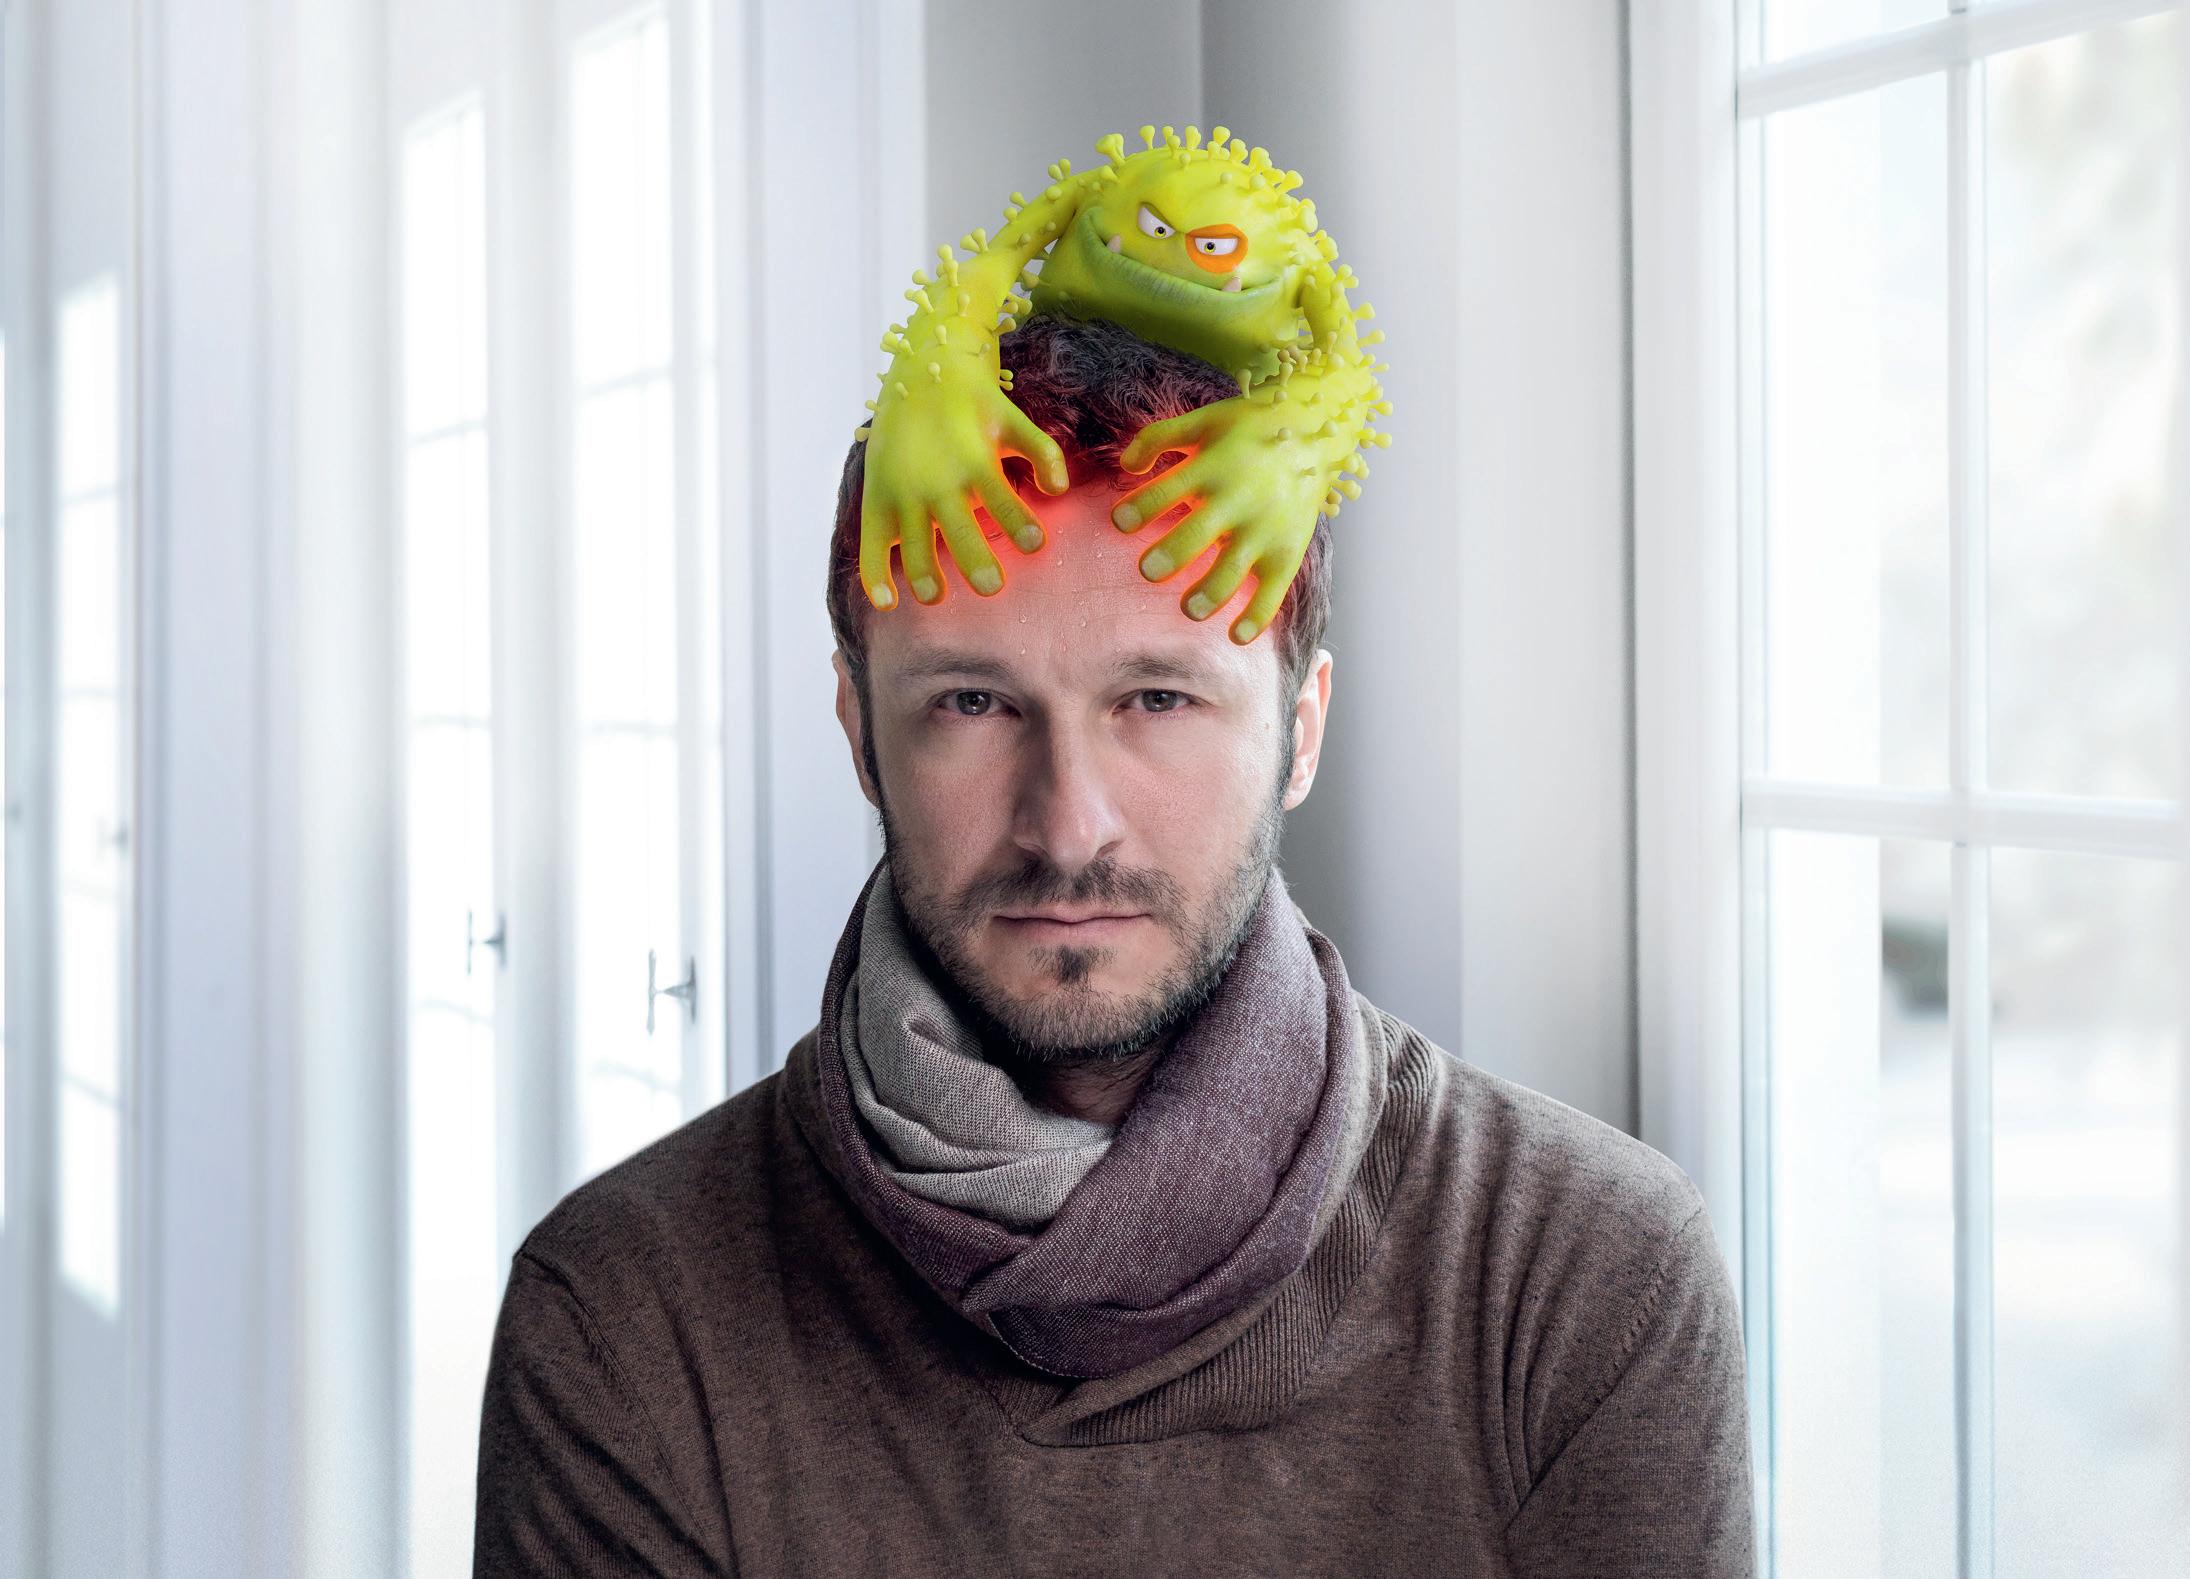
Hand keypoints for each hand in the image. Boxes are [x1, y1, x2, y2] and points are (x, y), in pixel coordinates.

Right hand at [859, 367, 1068, 608]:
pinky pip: (872, 544)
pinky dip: (874, 575)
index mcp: (974, 462)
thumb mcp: (1012, 420)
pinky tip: (887, 603)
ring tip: (936, 596)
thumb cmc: (974, 404)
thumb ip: (1041, 451)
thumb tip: (1059, 489)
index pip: (1001, 498)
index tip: (1037, 544)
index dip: (1019, 522)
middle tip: (992, 586)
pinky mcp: (877, 500)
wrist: (920, 373)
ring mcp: (903, 493)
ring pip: (913, 543)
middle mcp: (937, 481)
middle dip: (974, 560)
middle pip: (957, 529)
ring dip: (924, 573)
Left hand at [1109, 396, 1332, 644]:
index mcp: (1211, 467)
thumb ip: (1158, 437)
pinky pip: (1272, 591)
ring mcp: (1264, 529)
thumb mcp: (1204, 421)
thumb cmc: (1249, 430)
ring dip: (1210, 594)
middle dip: (1171, 554)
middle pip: (1198, 533)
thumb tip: (1125, 465)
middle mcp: (1237, 500)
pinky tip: (1236, 637)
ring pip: (1234, 569)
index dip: (1140, 508)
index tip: (1119, 523)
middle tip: (1149, 571)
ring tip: (1190, 609)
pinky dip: (1257, 617)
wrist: (1316, 434)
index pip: (1167, 490)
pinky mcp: (1286, 552)